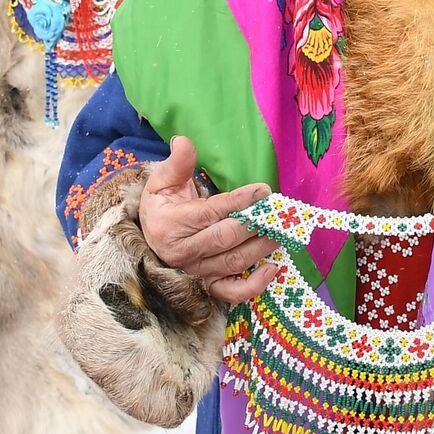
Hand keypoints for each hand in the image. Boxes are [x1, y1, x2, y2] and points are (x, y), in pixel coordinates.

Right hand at [139, 136, 280, 304]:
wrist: (151, 237)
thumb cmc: (162, 206)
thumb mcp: (162, 182)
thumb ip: (177, 163)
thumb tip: (184, 141)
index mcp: (171, 224)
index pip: (212, 213)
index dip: (240, 202)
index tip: (264, 191)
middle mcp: (183, 252)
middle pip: (226, 238)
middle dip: (256, 224)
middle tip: (280, 212)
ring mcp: (196, 272)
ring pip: (234, 262)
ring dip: (262, 248)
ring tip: (282, 232)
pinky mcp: (207, 286)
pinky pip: (232, 292)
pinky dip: (254, 285)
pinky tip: (273, 268)